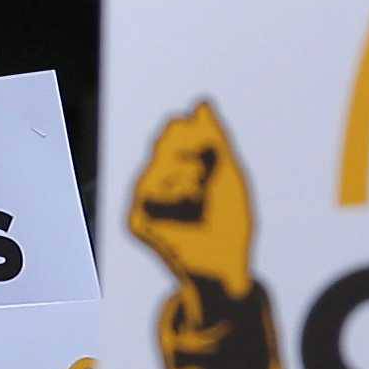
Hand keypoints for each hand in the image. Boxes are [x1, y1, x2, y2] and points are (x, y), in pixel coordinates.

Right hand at [129, 103, 254, 299]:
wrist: (228, 264)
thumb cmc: (231, 224)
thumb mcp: (229, 174)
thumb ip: (215, 138)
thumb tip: (202, 103)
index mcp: (180, 169)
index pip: (175, 130)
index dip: (192, 130)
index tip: (214, 145)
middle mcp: (159, 183)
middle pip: (163, 140)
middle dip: (189, 148)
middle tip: (207, 170)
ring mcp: (146, 203)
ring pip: (157, 164)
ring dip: (186, 172)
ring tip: (201, 193)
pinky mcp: (137, 221)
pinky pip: (150, 191)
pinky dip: (175, 194)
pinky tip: (189, 206)